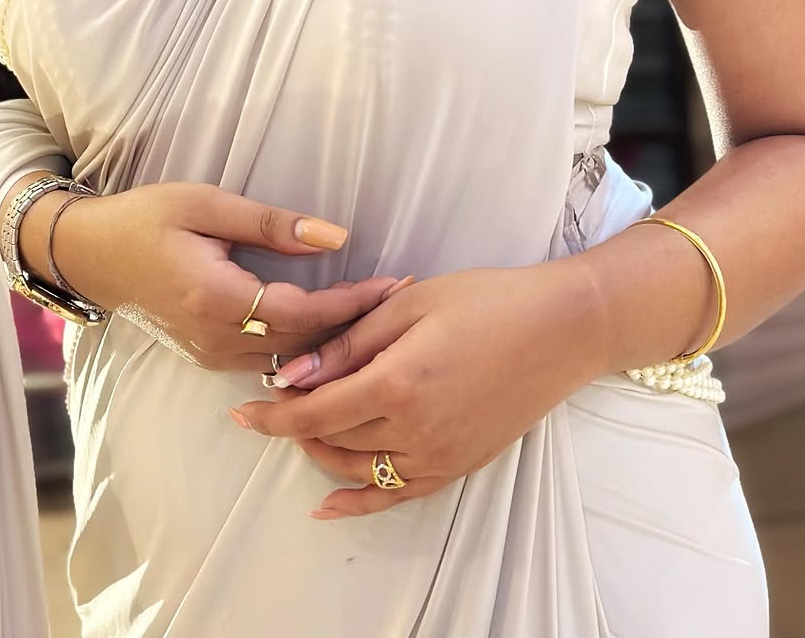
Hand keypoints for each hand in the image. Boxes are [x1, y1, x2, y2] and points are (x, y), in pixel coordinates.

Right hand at [33, 180, 403, 373]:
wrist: (94, 255)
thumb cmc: (147, 218)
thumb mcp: (207, 205)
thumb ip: (272, 223)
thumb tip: (336, 237)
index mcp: (216, 299)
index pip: (302, 313)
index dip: (352, 303)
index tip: (395, 286)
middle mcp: (216, 339)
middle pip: (303, 345)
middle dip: (357, 326)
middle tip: (405, 302)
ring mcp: (211, 356)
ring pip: (289, 362)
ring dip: (336, 343)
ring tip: (383, 318)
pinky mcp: (210, 358)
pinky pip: (269, 363)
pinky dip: (307, 350)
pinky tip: (337, 333)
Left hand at [230, 261, 600, 517]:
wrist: (560, 329)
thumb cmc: (486, 301)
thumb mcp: (410, 305)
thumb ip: (348, 343)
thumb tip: (293, 374)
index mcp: (399, 383)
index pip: (316, 413)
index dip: (274, 414)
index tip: (244, 408)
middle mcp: (415, 431)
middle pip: (332, 442)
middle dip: (293, 426)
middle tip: (271, 405)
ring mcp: (439, 456)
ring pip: (359, 471)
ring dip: (321, 454)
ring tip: (299, 430)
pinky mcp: (458, 466)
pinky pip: (398, 496)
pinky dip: (359, 502)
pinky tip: (329, 503)